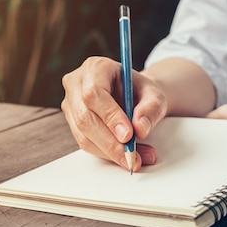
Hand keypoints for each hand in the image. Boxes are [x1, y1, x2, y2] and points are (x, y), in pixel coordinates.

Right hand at [61, 56, 167, 171]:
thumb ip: (151, 109)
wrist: (135, 97)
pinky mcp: (73, 123)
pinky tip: (126, 157)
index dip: (110, 116)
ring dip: (110, 152)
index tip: (128, 135)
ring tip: (137, 158)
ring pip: (84, 135)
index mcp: (96, 67)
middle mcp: (77, 84)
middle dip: (110, 142)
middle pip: (85, 117)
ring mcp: (71, 104)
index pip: (94, 93)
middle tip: (132, 156)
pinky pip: (86, 143)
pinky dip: (107, 154)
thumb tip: (140, 128)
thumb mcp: (155, 95)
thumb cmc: (142, 92)